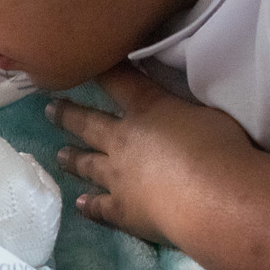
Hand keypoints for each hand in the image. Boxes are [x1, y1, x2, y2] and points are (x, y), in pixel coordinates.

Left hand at [48, 65, 261, 248]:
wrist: (213, 199)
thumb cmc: (220, 147)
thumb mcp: (206, 112)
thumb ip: (184, 110)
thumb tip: (179, 111)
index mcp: (147, 109)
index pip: (119, 81)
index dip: (102, 70)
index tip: (82, 58)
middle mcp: (123, 140)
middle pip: (88, 123)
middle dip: (68, 115)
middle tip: (49, 110)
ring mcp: (118, 177)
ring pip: (88, 165)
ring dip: (72, 158)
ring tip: (59, 155)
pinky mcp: (123, 211)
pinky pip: (100, 208)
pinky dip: (90, 205)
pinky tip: (80, 204)